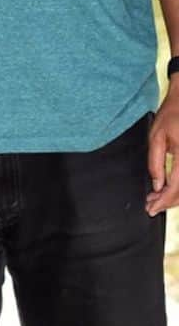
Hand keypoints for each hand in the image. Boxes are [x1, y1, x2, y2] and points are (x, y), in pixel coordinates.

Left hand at [147, 87, 178, 215]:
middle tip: (151, 205)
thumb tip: (156, 185)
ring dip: (174, 197)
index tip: (151, 208)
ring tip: (156, 199)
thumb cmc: (171, 117)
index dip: (164, 201)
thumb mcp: (156, 136)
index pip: (176, 187)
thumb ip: (155, 162)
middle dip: (168, 202)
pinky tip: (167, 189)